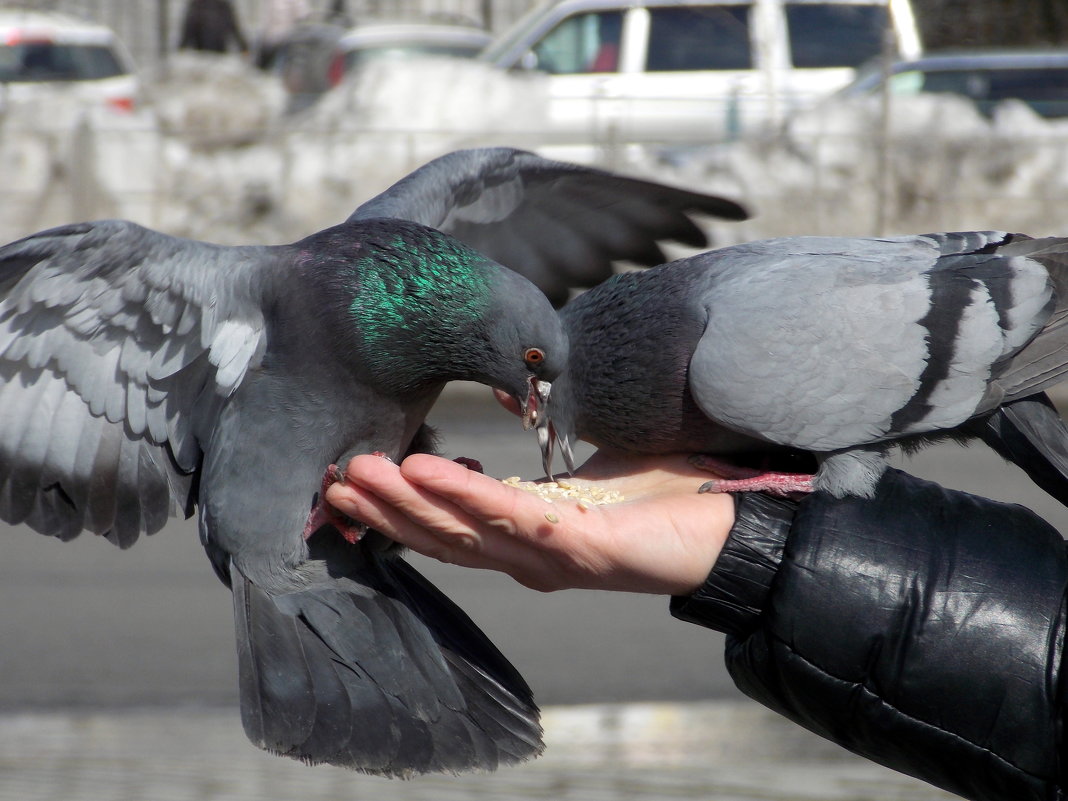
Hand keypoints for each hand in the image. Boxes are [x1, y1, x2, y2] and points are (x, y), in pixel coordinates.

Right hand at [325, 450, 734, 595]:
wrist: (730, 523)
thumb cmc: (660, 497)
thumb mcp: (587, 478)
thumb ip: (544, 470)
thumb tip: (513, 426)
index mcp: (527, 539)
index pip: (451, 528)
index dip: (400, 510)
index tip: (354, 481)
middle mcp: (530, 558)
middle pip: (444, 536)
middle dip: (387, 509)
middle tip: (335, 479)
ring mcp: (553, 559)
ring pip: (466, 532)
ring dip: (410, 503)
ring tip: (363, 473)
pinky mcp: (583, 548)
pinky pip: (514, 516)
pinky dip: (466, 495)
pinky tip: (428, 472)